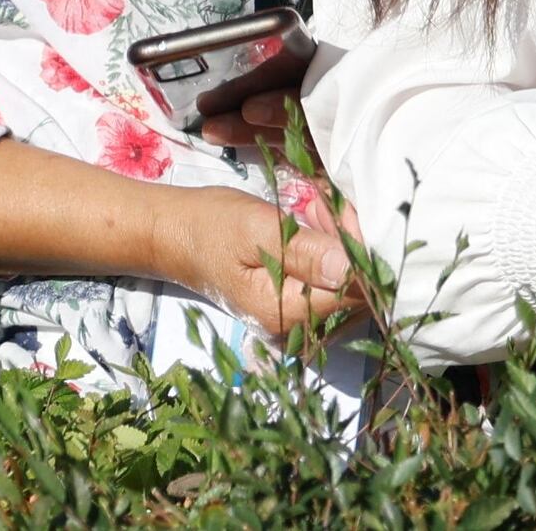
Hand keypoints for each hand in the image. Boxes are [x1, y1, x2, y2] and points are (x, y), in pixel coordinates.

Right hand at [145, 180, 367, 341]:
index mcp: (288, 313)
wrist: (174, 237)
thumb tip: (352, 267)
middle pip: (357, 292)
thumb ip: (304, 251)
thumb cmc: (211, 227)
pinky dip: (332, 255)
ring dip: (343, 247)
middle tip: (324, 205)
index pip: (354, 290)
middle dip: (352, 245)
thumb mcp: (255, 228)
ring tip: (315, 212)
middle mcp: (299, 330)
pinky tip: (313, 230)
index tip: (344, 209)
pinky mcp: (297, 310)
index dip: (360, 248)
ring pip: (349, 288)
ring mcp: (298, 323)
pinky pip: (333, 286)